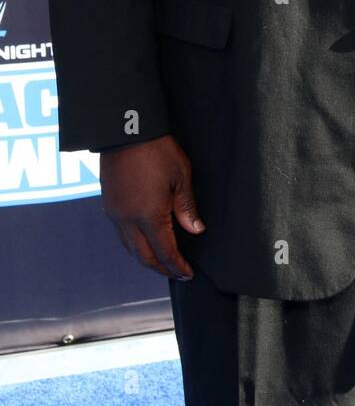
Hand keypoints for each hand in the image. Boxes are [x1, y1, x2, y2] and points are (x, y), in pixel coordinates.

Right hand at [99, 133, 204, 280]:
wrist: (126, 131)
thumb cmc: (158, 151)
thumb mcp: (181, 177)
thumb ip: (187, 208)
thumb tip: (195, 230)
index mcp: (149, 216)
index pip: (165, 251)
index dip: (177, 266)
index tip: (187, 274)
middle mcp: (128, 220)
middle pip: (144, 256)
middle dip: (161, 268)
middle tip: (177, 273)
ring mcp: (115, 213)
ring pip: (129, 247)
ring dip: (146, 257)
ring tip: (162, 260)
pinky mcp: (108, 204)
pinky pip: (121, 234)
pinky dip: (134, 244)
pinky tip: (144, 240)